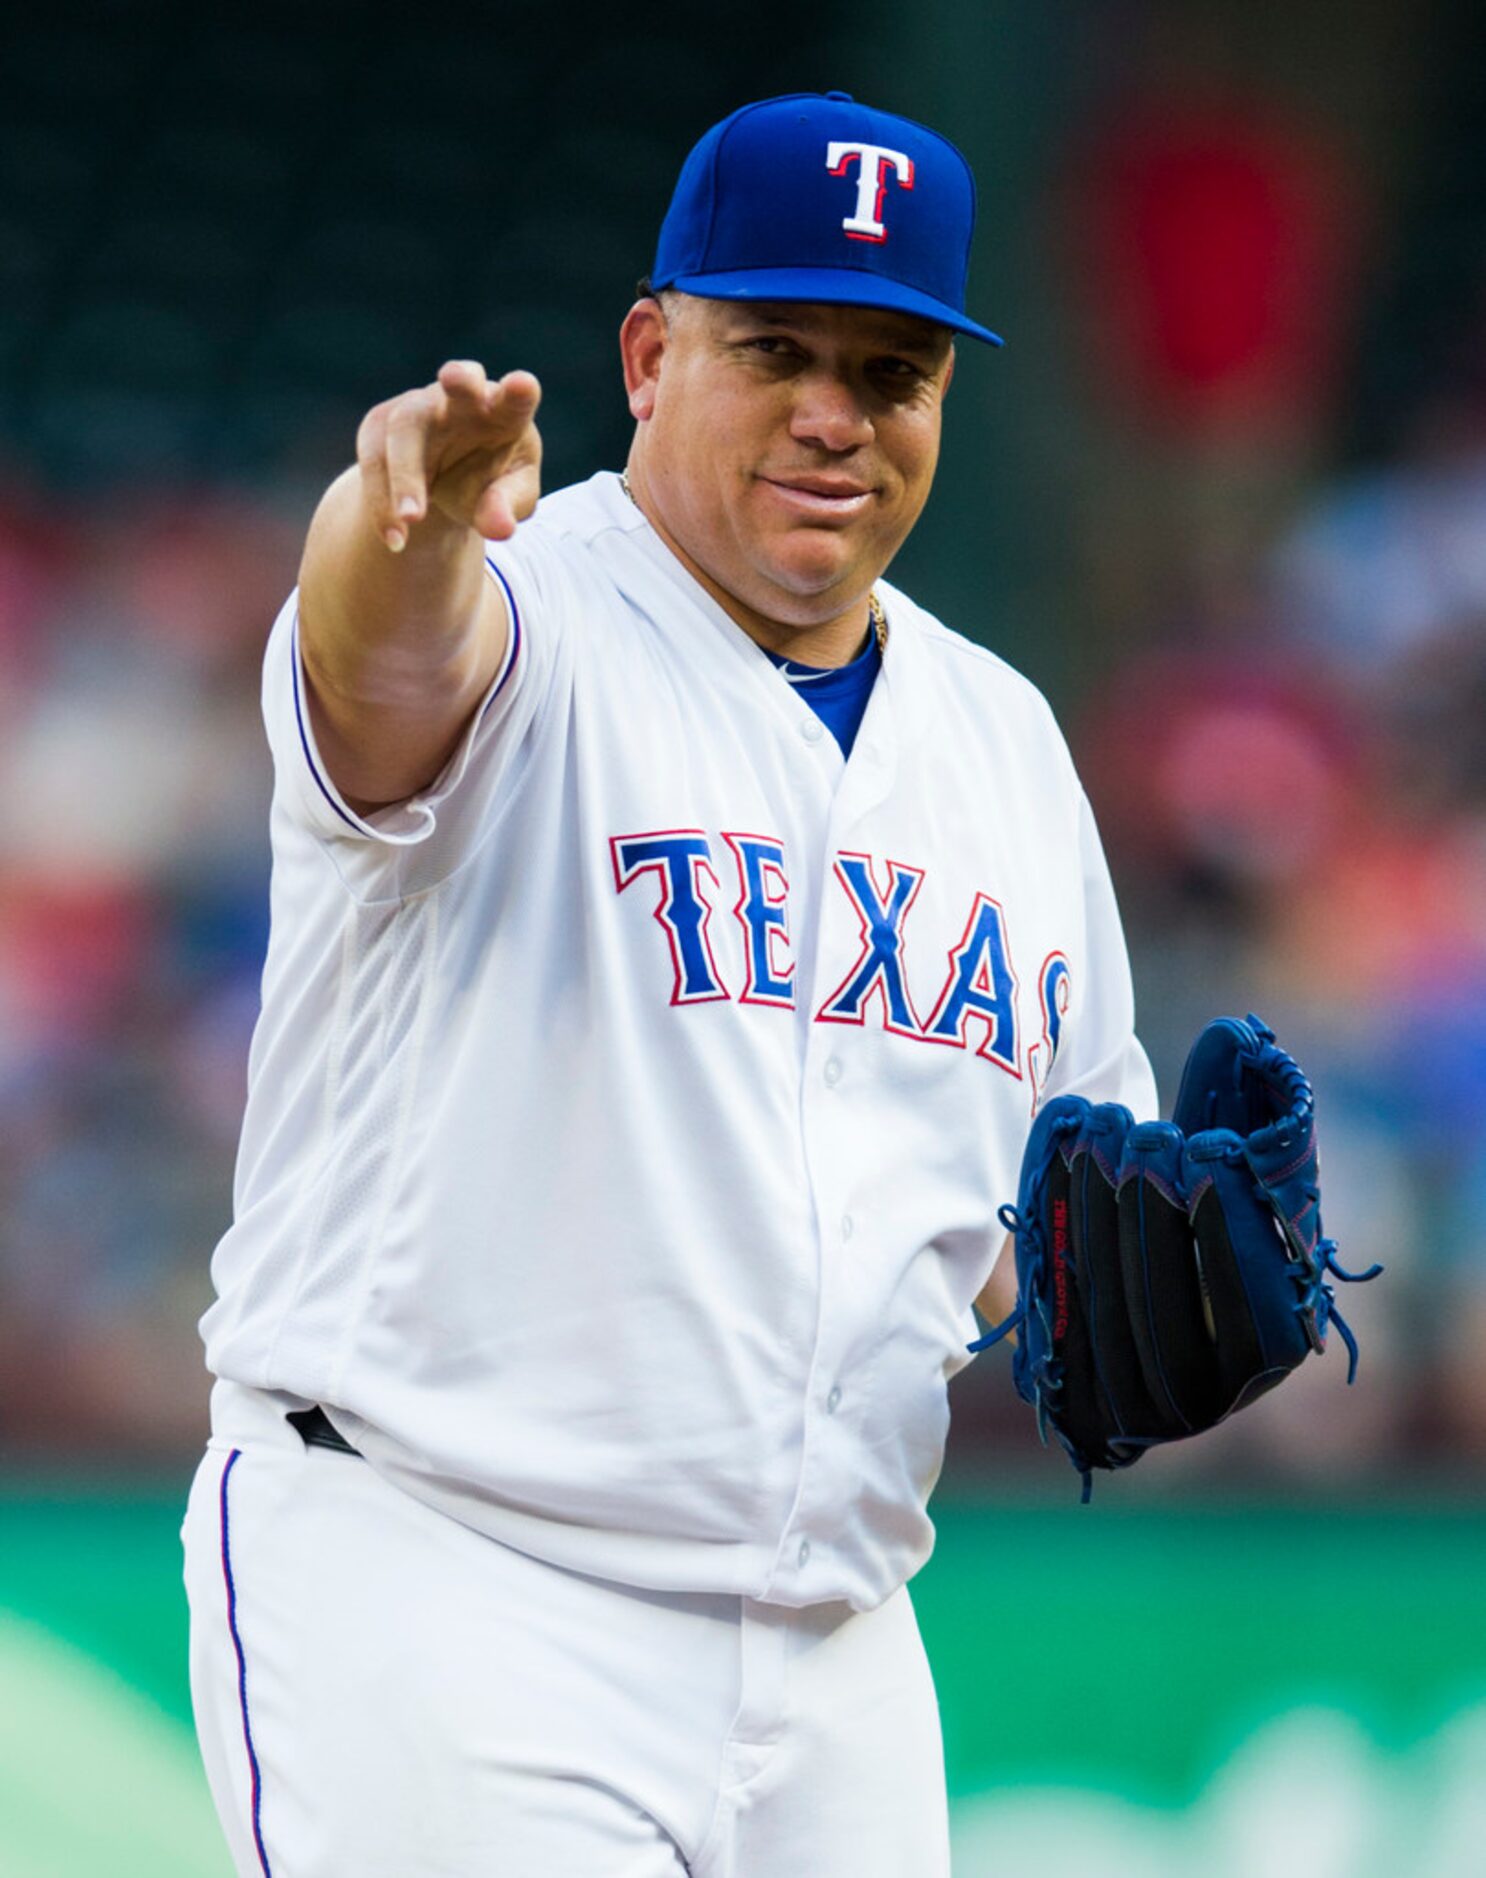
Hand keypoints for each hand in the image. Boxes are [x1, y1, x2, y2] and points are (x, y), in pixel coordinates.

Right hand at [356, 361, 542, 552]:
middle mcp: (462, 401)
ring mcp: (419, 407)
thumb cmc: (489, 482)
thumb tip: (500, 528)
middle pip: (460, 383)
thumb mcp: (509, 501)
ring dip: (406, 476)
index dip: (519, 392)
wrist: (444, 483)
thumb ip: (507, 509)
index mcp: (505, 414)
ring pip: (405, 427)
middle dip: (459, 379)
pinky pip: (374, 458)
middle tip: (454, 376)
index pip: (516, 400)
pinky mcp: (381, 425)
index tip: (523, 386)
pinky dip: (382, 500)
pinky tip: (395, 537)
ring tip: (411, 521)